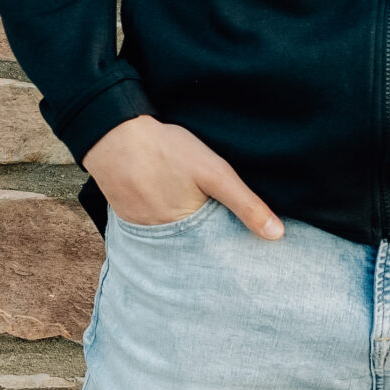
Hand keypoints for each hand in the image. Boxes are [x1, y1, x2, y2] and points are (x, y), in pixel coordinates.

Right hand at [82, 117, 283, 238]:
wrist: (112, 135)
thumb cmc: (165, 150)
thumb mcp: (214, 172)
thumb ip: (245, 204)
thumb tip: (277, 235)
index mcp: (188, 235)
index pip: (218, 254)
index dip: (233, 250)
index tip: (249, 250)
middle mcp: (163, 243)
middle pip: (196, 250)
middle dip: (211, 245)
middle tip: (223, 230)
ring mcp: (144, 233)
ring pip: (176, 241)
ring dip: (189, 235)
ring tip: (199, 219)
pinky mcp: (130, 221)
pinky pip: (156, 230)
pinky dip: (168, 224)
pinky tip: (174, 208)